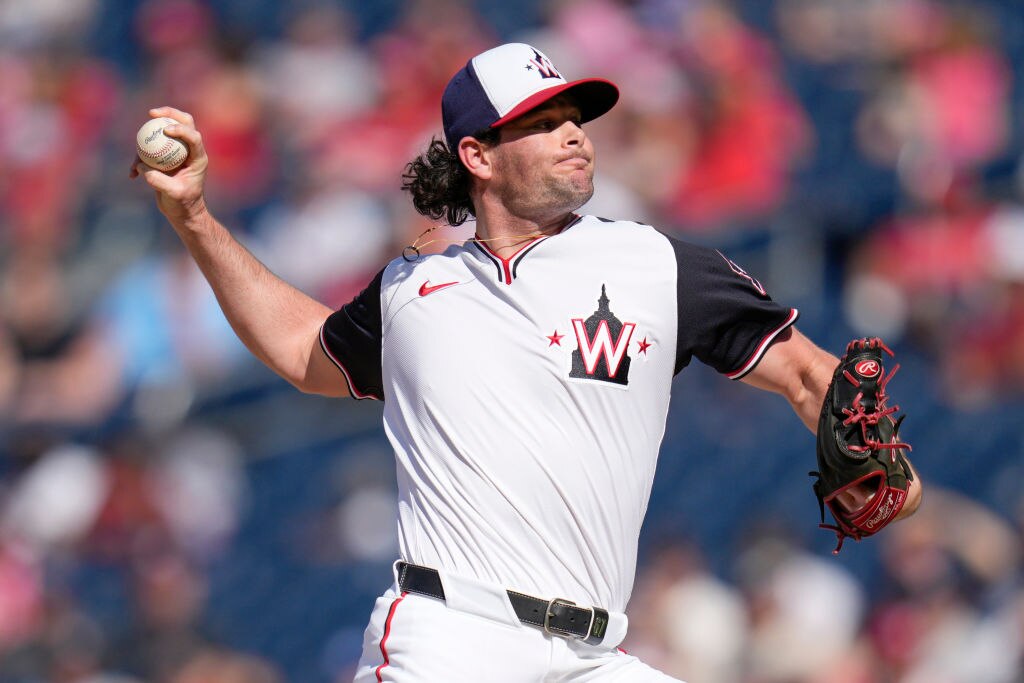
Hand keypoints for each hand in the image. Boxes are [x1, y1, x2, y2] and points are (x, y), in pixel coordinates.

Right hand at [130, 107, 208, 225]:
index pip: (194, 136)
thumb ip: (159, 181)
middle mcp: (189, 152)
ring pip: (165, 134)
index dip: (181, 129)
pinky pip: (150, 152)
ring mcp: (177, 154)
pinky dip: (139, 160)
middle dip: (169, 113)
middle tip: (152, 113)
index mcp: (198, 158)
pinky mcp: (164, 160)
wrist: (182, 213)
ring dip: (149, 135)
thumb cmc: (183, 204)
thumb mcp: (174, 195)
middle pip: (184, 123)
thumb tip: (142, 167)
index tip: (165, 129)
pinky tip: (132, 174)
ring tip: (138, 142)